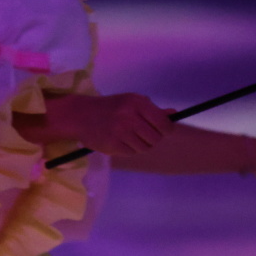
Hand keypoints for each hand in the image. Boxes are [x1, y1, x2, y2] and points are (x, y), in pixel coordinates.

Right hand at [48, 92, 175, 155]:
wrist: (81, 115)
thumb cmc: (111, 107)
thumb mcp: (132, 102)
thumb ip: (153, 109)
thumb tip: (174, 114)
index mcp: (137, 103)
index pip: (163, 123)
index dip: (167, 129)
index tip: (164, 131)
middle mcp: (129, 117)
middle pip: (155, 138)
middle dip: (153, 139)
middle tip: (144, 135)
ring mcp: (120, 132)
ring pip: (144, 147)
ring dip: (141, 145)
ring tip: (131, 138)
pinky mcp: (112, 145)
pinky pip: (131, 153)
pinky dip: (129, 149)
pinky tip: (121, 142)